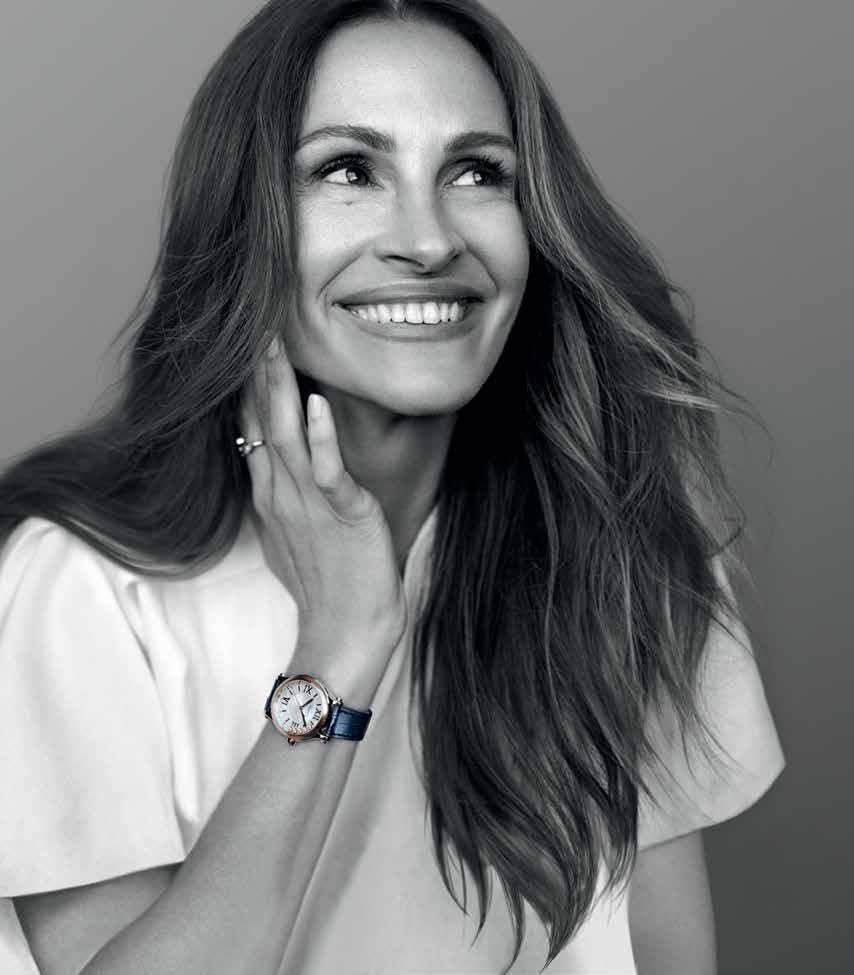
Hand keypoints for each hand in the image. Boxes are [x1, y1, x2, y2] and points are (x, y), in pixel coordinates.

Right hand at [239, 335, 408, 698]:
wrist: (344, 632)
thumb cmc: (325, 586)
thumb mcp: (293, 535)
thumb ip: (283, 497)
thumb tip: (278, 471)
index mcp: (272, 495)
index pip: (253, 428)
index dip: (249, 386)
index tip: (248, 344)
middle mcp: (282, 493)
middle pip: (262, 422)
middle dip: (257, 372)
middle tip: (253, 322)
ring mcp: (309, 504)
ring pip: (286, 436)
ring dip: (280, 389)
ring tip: (274, 345)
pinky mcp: (343, 515)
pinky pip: (329, 471)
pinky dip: (321, 436)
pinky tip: (316, 402)